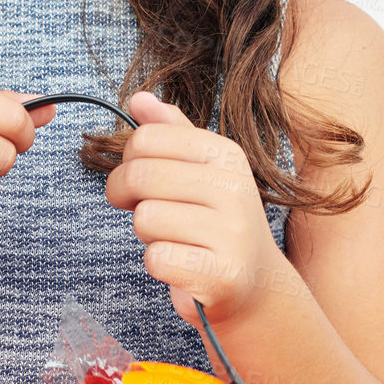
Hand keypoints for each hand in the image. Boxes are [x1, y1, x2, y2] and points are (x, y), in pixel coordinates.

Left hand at [103, 89, 280, 329]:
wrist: (256, 286)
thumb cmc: (216, 222)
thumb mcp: (201, 170)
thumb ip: (170, 132)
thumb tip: (139, 98)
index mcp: (226, 154)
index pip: (146, 139)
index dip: (126, 163)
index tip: (136, 183)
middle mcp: (234, 187)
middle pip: (139, 176)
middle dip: (127, 198)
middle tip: (144, 212)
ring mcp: (231, 232)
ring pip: (145, 219)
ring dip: (148, 235)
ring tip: (176, 238)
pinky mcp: (222, 274)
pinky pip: (156, 258)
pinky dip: (159, 264)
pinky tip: (182, 264)